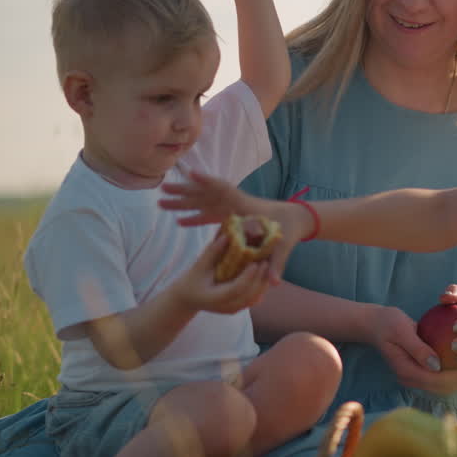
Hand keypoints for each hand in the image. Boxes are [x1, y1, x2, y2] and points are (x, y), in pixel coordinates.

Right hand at [161, 171, 308, 285]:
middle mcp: (235, 204)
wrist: (295, 220)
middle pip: (205, 194)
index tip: (191, 173)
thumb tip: (273, 282)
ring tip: (161, 201)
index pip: (225, 190)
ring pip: (202, 202)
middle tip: (161, 189)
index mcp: (246, 207)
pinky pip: (208, 214)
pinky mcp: (230, 216)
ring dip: (182, 202)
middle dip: (183, 192)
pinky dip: (194, 217)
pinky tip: (179, 221)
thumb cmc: (289, 229)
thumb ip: (277, 263)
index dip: (208, 181)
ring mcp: (231, 209)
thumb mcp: (284, 246)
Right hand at [172, 233, 272, 313]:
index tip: (255, 263)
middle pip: (249, 295)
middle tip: (267, 260)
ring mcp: (233, 310)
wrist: (189, 299)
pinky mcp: (239, 308)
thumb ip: (212, 252)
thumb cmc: (191, 281)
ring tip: (269, 264)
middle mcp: (226, 307)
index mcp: (214, 298)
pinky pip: (254, 299)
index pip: (236, 290)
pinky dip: (261, 286)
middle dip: (259, 278)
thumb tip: (226, 236)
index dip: (247, 277)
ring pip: (255, 298)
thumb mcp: (198, 266)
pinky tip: (265, 273)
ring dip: (263, 282)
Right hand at [368, 306, 456, 395]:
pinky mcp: (418, 372)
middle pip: (442, 388)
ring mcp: (414, 377)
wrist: (375, 325)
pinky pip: (440, 378)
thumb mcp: (402, 330)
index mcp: (406, 372)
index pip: (438, 380)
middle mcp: (410, 379)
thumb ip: (418, 348)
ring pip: (442, 386)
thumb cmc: (389, 323)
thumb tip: (437, 365)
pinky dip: (455, 374)